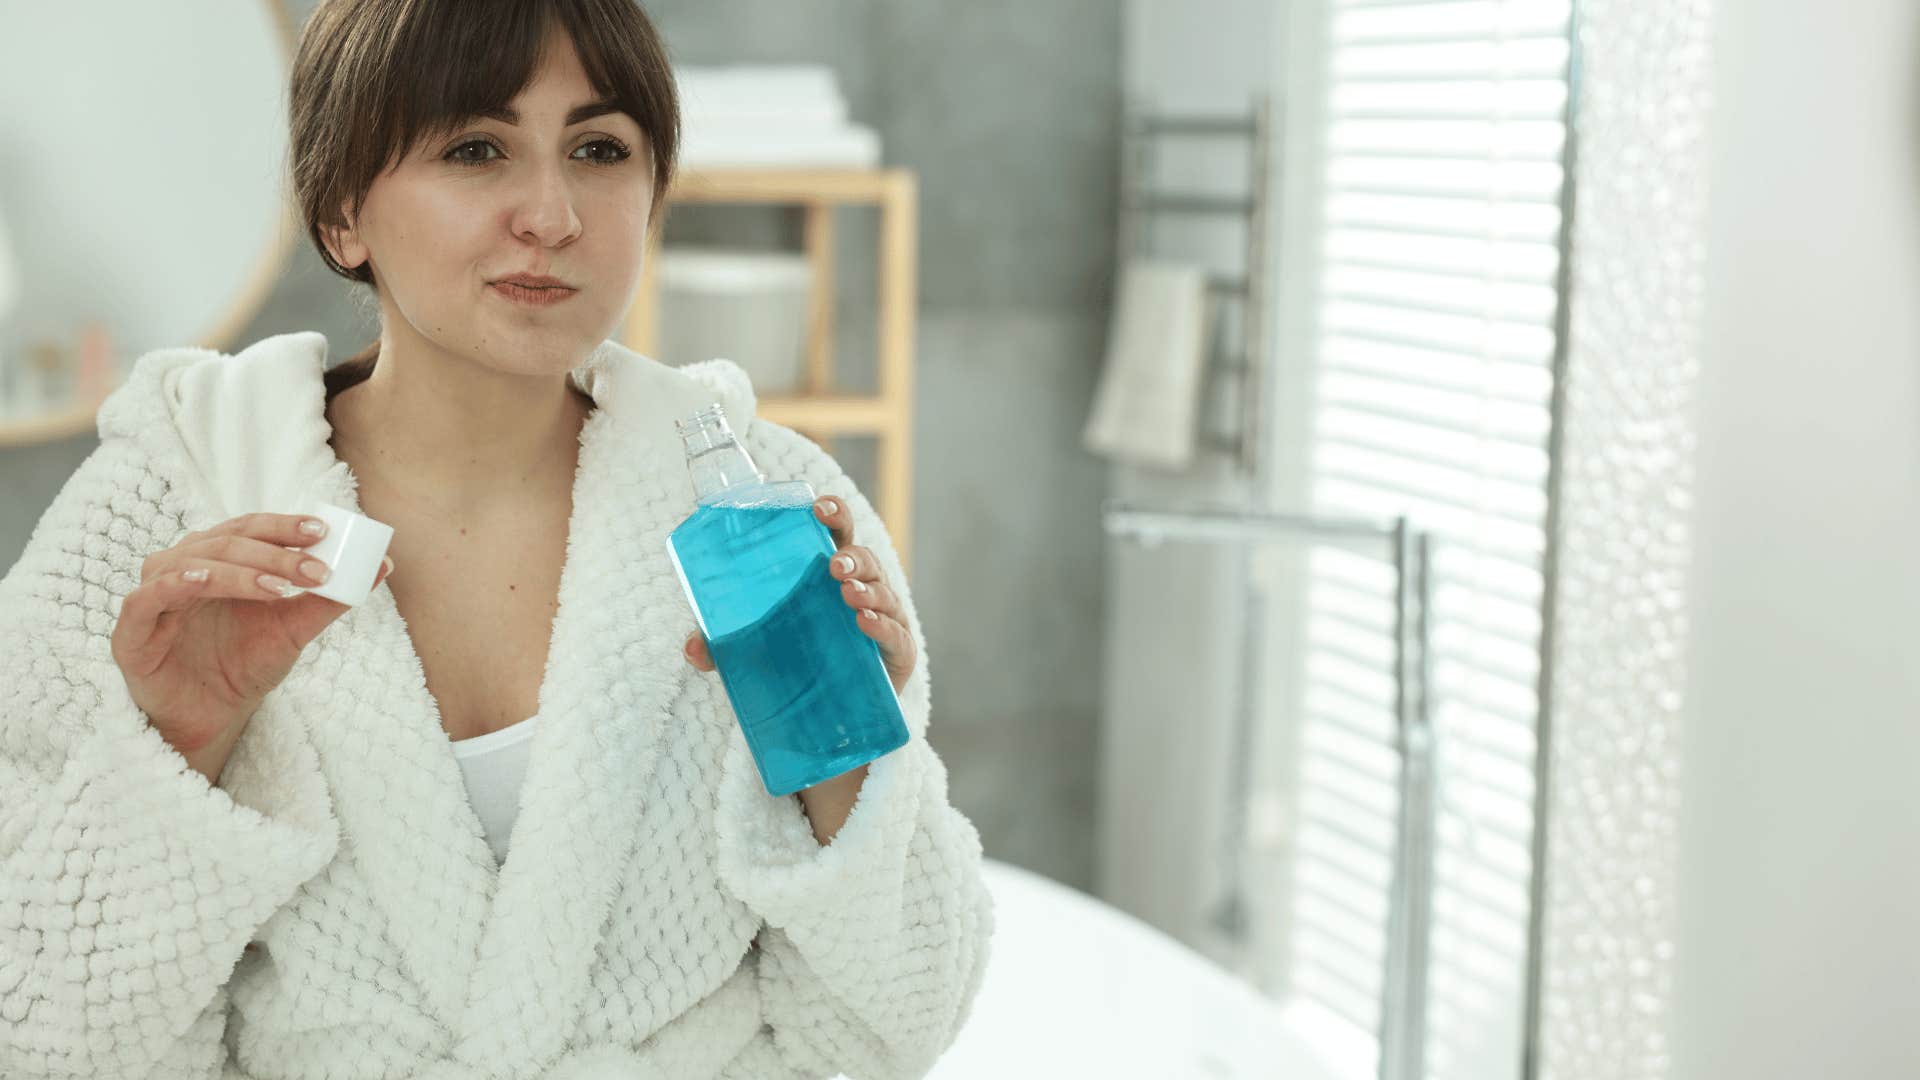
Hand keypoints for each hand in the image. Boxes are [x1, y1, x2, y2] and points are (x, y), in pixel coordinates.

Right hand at [111, 512, 394, 764]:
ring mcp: (153, 595)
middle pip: (227, 542)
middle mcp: (182, 566)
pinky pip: (147, 598)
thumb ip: (329, 597)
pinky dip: (174, 584)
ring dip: (240, 571)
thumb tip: (383, 565)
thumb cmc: (245, 663)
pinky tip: (202, 582)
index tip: (325, 531)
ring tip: (281, 587)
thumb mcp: (293, 629)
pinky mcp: (131, 630)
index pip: (251, 528)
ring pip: (193, 564)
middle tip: (317, 568)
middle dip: (275, 554)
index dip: (284, 526)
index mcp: (218, 557)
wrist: (212, 716)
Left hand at [683, 495, 916, 695]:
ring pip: (883, 592)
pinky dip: (883, 626)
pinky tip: (864, 622)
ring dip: (868, 590)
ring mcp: (885, 618)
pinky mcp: (898, 653)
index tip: (818, 509)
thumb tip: (692, 646)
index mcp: (827, 575)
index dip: (833, 514)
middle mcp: (862, 589)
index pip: (836, 533)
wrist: (829, 720)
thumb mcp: (753, 651)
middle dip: (851, 557)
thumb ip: (723, 646)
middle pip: (864, 559)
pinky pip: (896, 635)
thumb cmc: (797, 664)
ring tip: (847, 594)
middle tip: (832, 566)